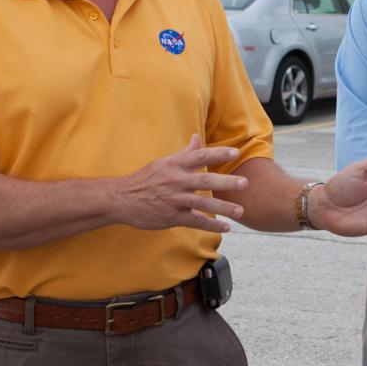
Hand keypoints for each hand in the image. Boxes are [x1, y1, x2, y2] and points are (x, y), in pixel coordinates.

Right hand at [111, 134, 247, 232]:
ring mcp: (174, 200)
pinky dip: (211, 225)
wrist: (122, 199)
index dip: (218, 153)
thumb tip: (197, 137)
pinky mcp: (172, 216)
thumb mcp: (164, 162)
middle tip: (244, 182)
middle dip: (226, 182)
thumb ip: (184, 152)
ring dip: (223, 208)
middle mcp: (176, 181)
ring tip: (240, 210)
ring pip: (203, 203)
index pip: (199, 156)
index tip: (235, 152)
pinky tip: (226, 228)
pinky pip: (196, 221)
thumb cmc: (145, 179)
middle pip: (205, 180)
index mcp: (175, 165)